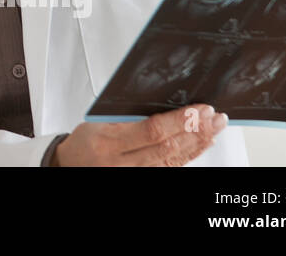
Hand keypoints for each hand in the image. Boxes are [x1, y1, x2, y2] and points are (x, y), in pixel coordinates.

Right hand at [52, 104, 228, 165]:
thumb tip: (163, 105)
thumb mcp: (97, 122)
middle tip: (214, 117)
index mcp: (109, 142)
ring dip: (198, 144)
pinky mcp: (143, 179)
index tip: (198, 109)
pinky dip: (189, 156)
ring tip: (214, 128)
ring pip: (174, 161)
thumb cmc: (85, 142)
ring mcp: (134, 175)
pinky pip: (171, 169)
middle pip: (168, 148)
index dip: (179, 120)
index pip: (151, 131)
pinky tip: (200, 146)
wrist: (71, 166)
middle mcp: (123, 163)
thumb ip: (127, 117)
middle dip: (196, 131)